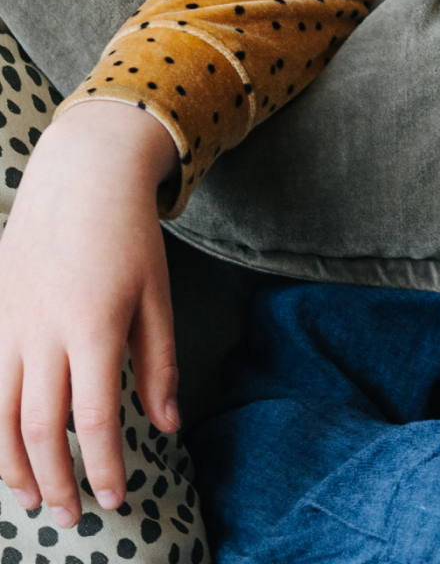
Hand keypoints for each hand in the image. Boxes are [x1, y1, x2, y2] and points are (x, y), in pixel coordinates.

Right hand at [0, 102, 180, 524]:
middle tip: (73, 517)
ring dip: (13, 467)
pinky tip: (4, 454)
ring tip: (33, 499)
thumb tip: (166, 425)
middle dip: (56, 481)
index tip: (116, 498)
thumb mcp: (157, 294)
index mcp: (93, 327)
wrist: (80, 179)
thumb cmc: (128, 237)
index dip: (102, 466)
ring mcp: (8, 327)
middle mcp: (43, 333)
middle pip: (39, 429)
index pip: (93, 419)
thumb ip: (159, 362)